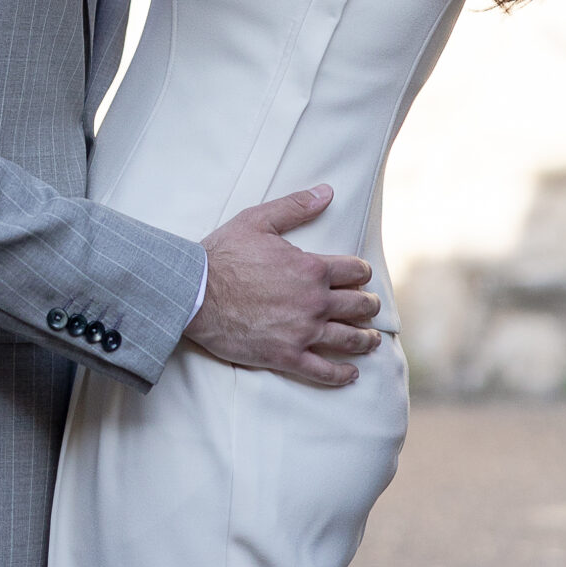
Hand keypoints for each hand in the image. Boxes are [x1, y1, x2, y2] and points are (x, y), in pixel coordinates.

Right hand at [183, 186, 381, 387]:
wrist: (194, 293)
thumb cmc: (223, 254)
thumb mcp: (258, 220)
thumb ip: (295, 206)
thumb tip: (327, 192)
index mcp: (312, 269)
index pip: (356, 271)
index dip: (362, 272)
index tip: (360, 276)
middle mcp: (315, 302)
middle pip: (359, 306)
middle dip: (368, 305)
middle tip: (369, 307)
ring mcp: (303, 331)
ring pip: (350, 339)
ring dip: (366, 339)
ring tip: (371, 339)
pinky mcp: (287, 356)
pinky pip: (324, 371)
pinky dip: (342, 374)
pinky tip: (351, 373)